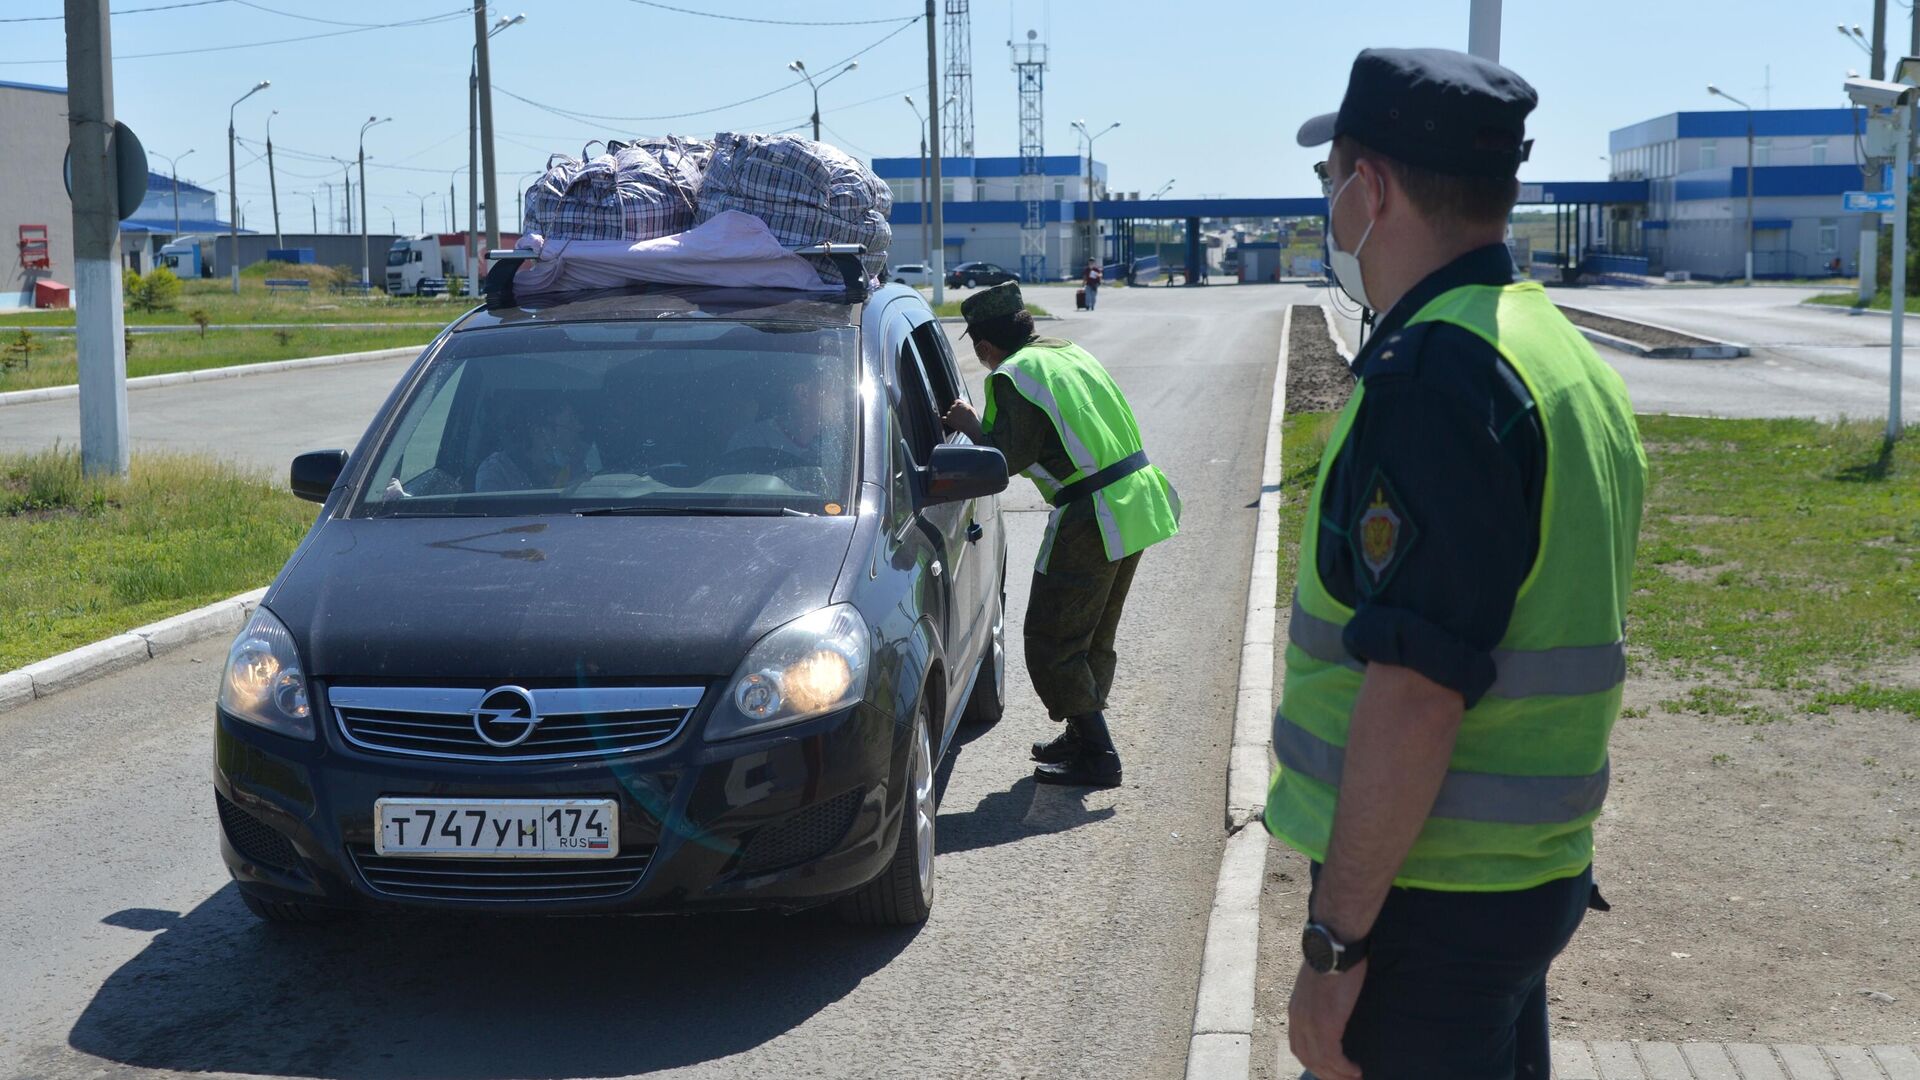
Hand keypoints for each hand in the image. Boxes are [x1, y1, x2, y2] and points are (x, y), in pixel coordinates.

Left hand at [942, 399, 982, 440]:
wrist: (970, 425)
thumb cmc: (972, 418)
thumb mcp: (971, 408)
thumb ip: (965, 405)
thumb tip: (963, 404)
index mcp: (959, 403)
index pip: (956, 402)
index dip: (958, 405)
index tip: (959, 409)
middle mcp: (954, 407)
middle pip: (952, 408)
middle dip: (955, 411)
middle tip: (959, 416)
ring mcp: (950, 413)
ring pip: (949, 413)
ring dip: (951, 416)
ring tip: (957, 421)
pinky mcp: (948, 420)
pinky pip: (943, 419)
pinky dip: (945, 420)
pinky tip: (947, 421)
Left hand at [1287, 959, 1365, 1079]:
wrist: (1334, 945)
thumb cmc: (1332, 958)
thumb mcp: (1318, 983)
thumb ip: (1319, 999)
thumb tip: (1333, 1006)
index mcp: (1296, 1010)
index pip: (1299, 1046)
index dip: (1314, 1062)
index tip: (1330, 1069)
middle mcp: (1298, 1019)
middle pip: (1307, 1058)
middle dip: (1326, 1073)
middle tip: (1344, 1079)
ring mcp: (1310, 1022)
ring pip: (1320, 1062)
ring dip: (1337, 1075)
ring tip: (1354, 1078)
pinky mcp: (1325, 1023)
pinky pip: (1332, 1057)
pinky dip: (1343, 1068)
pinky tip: (1356, 1070)